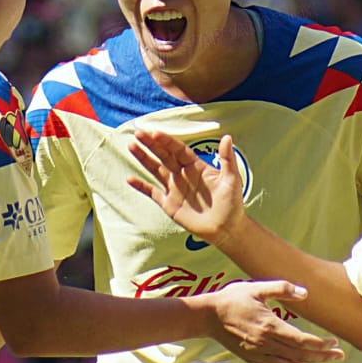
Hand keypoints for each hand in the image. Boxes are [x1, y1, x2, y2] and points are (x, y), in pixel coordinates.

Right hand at [127, 131, 245, 244]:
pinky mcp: (169, 204)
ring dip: (144, 159)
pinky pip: (152, 193)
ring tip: (131, 146)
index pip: (179, 150)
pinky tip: (129, 179)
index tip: (155, 133)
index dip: (167, 141)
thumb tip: (227, 137)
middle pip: (164, 156)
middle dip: (151, 145)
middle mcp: (183, 174)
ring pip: (156, 170)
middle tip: (138, 134)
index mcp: (196, 166)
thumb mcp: (232, 179)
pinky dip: (141, 186)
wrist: (226, 229)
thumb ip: (227, 159)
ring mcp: (175, 188)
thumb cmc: (232, 204)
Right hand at [207, 280, 343, 362]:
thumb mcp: (257, 288)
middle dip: (322, 358)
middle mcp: (266, 343)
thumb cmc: (233, 299)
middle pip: (300, 356)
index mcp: (269, 326)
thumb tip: (305, 293)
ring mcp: (259, 354)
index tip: (334, 343)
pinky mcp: (253, 359)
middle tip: (340, 356)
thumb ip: (282, 288)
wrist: (208, 316)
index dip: (321, 344)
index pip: (302, 340)